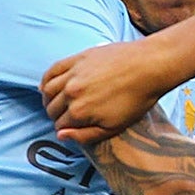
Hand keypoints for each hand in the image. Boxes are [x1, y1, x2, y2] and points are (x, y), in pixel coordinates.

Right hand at [43, 42, 177, 144]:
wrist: (148, 67)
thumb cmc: (136, 99)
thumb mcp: (114, 127)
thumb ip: (85, 135)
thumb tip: (60, 135)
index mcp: (79, 112)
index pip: (60, 125)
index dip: (65, 129)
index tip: (72, 128)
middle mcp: (70, 93)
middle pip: (52, 108)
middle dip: (56, 116)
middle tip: (65, 117)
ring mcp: (72, 74)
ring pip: (47, 90)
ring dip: (48, 100)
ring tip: (55, 104)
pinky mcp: (76, 59)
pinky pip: (52, 70)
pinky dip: (46, 80)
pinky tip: (47, 85)